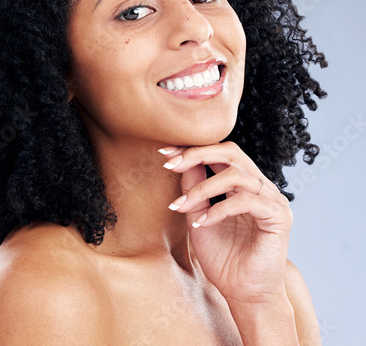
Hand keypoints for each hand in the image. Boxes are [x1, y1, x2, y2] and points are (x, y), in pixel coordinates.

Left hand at [160, 141, 292, 305]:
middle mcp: (261, 189)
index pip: (221, 154)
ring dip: (202, 189)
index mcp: (244, 186)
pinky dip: (219, 209)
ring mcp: (273, 201)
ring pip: (235, 176)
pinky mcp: (279, 217)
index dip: (193, 150)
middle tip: (170, 164)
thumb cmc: (223, 258)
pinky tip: (202, 223)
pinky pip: (246, 201)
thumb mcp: (198, 218)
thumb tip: (181, 162)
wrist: (243, 293)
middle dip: (197, 154)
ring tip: (182, 207)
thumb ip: (194, 190)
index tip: (164, 154)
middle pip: (232, 153)